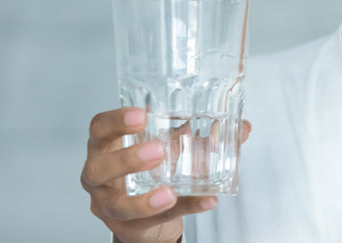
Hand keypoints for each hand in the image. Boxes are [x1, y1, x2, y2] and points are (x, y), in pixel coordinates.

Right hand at [81, 108, 251, 242]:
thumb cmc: (152, 167)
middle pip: (99, 168)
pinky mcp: (128, 226)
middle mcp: (100, 174)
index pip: (99, 128)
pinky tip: (205, 201)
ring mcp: (110, 203)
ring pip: (119, 204)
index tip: (141, 115)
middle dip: (127, 159)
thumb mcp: (172, 146)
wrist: (148, 209)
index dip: (116, 121)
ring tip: (170, 192)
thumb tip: (242, 127)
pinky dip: (182, 209)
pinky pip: (151, 221)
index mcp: (108, 146)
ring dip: (145, 200)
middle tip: (158, 151)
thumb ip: (202, 135)